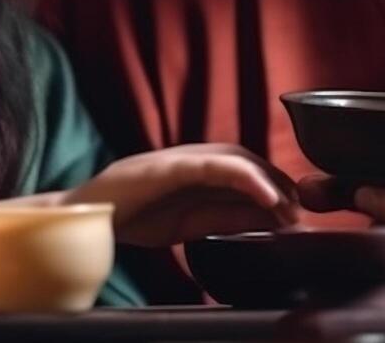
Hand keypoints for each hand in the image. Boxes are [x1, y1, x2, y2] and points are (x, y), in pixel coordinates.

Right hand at [64, 143, 299, 247]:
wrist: (83, 218)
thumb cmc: (131, 218)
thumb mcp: (188, 226)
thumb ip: (223, 219)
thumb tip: (265, 220)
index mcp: (196, 171)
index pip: (246, 171)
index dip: (275, 187)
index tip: (296, 213)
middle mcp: (192, 158)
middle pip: (247, 160)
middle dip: (279, 184)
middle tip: (300, 213)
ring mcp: (180, 159)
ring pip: (236, 159)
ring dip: (269, 181)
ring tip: (289, 207)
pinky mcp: (169, 166)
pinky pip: (214, 166)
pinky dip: (244, 177)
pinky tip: (264, 195)